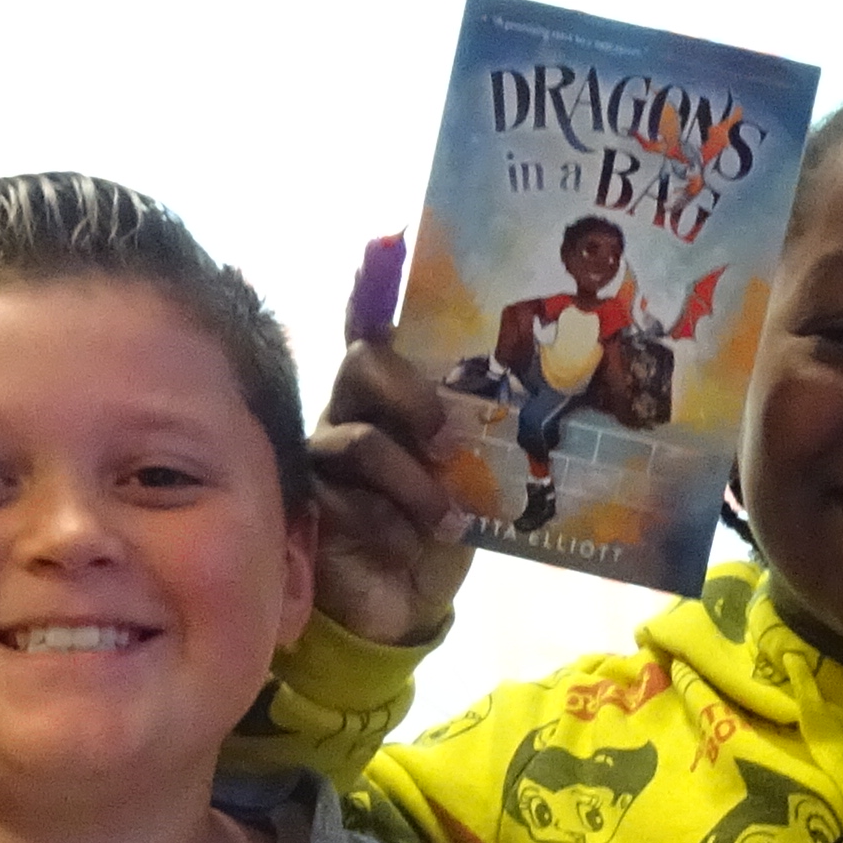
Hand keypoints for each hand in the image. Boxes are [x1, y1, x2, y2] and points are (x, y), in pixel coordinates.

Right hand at [305, 259, 473, 651]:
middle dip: (410, 393)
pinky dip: (391, 525)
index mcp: (392, 397)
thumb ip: (478, 432)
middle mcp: (351, 411)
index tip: (389, 238)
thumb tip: (534, 390)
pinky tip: (414, 548)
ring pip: (359, 440)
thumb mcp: (472, 477)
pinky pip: (347, 499)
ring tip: (448, 520)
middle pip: (364, 365)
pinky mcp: (308, 504)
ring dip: (413, 482)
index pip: (377, 329)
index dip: (375, 284)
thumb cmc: (440, 530)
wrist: (404, 605)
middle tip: (448, 436)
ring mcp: (323, 456)